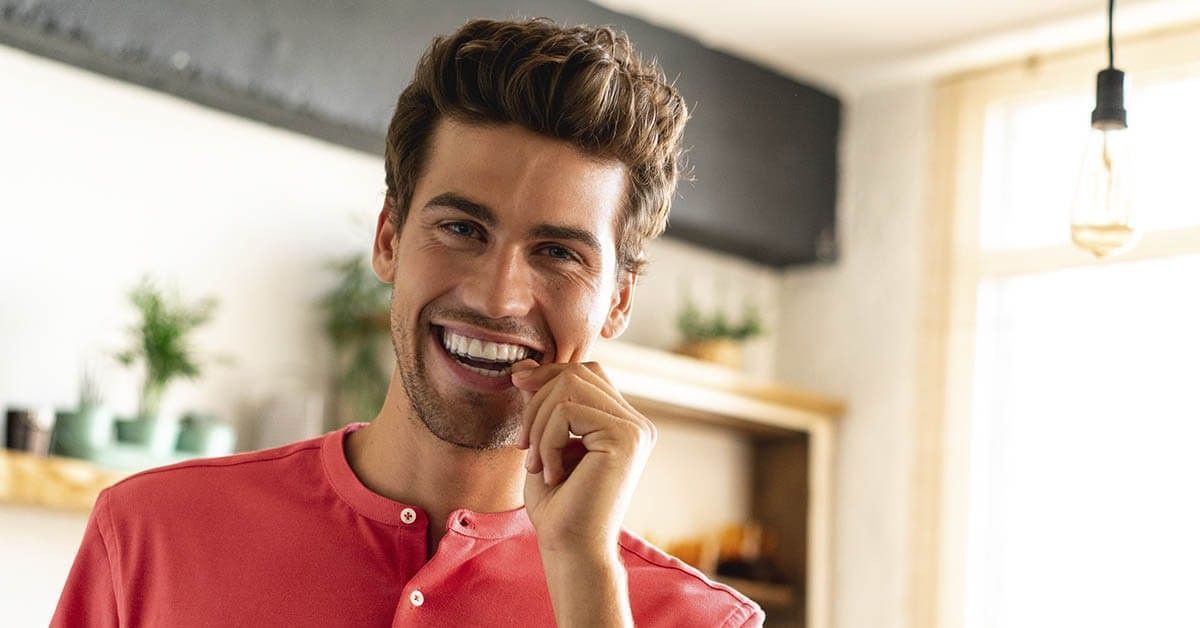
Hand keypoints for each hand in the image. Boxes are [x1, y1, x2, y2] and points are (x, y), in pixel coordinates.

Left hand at [510, 359, 657, 557]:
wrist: (571, 549)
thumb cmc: (558, 506)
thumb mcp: (544, 443)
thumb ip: (542, 405)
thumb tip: (524, 367)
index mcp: (623, 423)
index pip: (585, 373)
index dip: (547, 379)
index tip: (520, 402)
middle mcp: (637, 423)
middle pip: (577, 373)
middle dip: (537, 402)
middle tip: (524, 447)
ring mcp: (635, 428)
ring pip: (570, 386)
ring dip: (538, 423)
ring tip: (536, 464)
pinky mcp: (626, 437)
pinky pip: (568, 410)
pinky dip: (547, 439)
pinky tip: (551, 473)